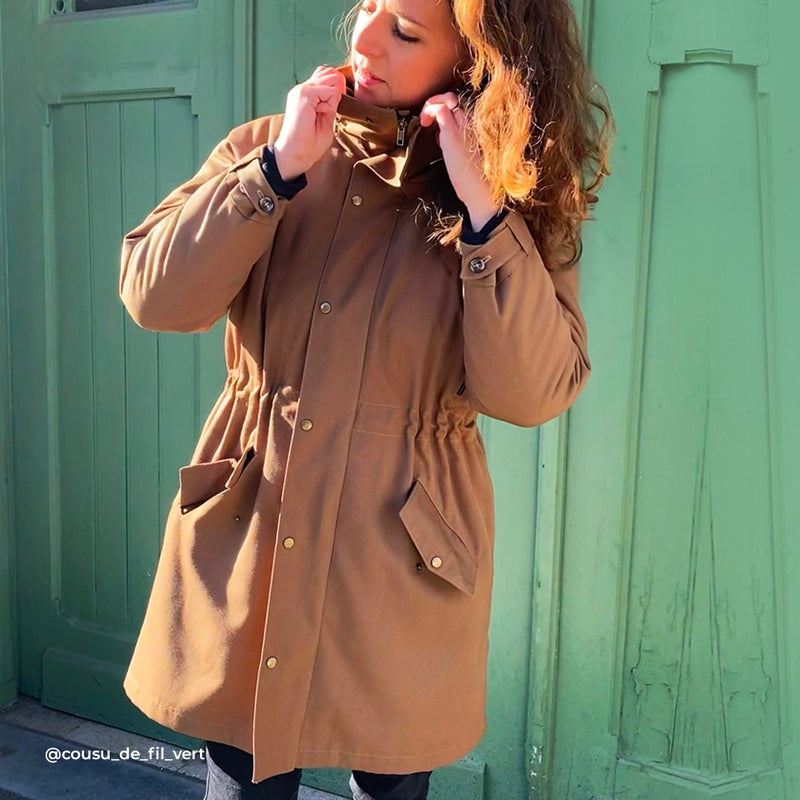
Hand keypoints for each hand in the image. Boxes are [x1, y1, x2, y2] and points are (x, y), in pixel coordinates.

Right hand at [272, 65, 345, 179]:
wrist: (295, 154)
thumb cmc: (310, 143)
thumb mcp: (326, 119)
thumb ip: (332, 103)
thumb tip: (340, 87)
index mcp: (306, 94)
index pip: (326, 75)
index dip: (336, 90)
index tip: (330, 110)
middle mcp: (302, 89)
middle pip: (330, 73)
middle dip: (336, 93)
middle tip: (325, 113)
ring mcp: (302, 90)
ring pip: (331, 80)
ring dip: (332, 100)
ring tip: (320, 115)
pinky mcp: (304, 94)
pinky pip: (329, 90)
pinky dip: (329, 105)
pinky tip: (318, 115)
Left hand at [419, 92, 502, 229]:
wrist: (485, 193)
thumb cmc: (477, 181)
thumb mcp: (467, 158)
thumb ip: (457, 143)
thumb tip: (441, 135)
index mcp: (481, 127)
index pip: (463, 107)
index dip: (449, 110)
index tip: (438, 127)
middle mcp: (475, 121)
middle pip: (456, 99)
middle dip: (438, 104)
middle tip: (428, 120)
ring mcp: (465, 124)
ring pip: (449, 99)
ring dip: (432, 105)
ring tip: (425, 120)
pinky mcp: (453, 131)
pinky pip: (440, 109)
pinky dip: (430, 109)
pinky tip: (425, 122)